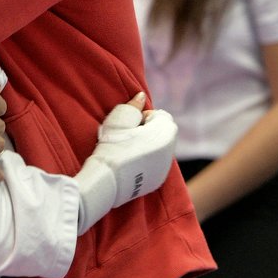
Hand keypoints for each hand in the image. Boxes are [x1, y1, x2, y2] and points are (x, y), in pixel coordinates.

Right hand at [75, 96, 177, 233]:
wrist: (107, 179)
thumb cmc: (112, 144)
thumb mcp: (119, 118)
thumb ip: (133, 105)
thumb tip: (142, 96)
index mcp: (165, 131)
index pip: (159, 115)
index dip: (142, 117)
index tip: (129, 125)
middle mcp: (170, 150)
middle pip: (162, 132)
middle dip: (147, 131)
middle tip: (127, 136)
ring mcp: (165, 168)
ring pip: (159, 149)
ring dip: (148, 147)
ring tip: (127, 151)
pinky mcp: (158, 181)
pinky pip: (155, 165)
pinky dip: (146, 163)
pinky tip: (130, 164)